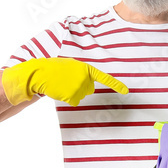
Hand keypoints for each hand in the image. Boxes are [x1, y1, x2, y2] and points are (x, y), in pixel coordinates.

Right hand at [1, 57, 128, 106]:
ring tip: (61, 84)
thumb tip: (89, 87)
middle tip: (66, 80)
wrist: (40, 73)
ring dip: (72, 92)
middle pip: (89, 89)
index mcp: (86, 69)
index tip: (126, 91)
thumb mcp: (71, 66)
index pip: (104, 78)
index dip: (115, 85)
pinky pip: (74, 102)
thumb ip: (82, 73)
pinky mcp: (73, 97)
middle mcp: (85, 79)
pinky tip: (60, 91)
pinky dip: (67, 98)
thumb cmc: (54, 69)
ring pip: (81, 96)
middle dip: (80, 87)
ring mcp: (80, 88)